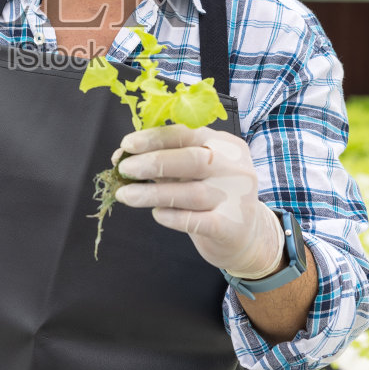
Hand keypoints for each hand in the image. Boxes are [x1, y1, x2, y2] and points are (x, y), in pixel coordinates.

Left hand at [111, 125, 282, 278]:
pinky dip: (171, 217)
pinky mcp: (231, 226)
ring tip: (126, 196)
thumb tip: (122, 157)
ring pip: (191, 192)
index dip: (154, 138)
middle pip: (192, 159)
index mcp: (225, 145)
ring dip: (152, 193)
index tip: (126, 145)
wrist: (246, 235)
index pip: (187, 134)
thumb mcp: (194, 172)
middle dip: (152, 162)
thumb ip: (164, 162)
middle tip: (124, 169)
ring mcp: (236, 197)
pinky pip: (196, 221)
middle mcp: (235, 168)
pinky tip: (156, 214)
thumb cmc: (211, 196)